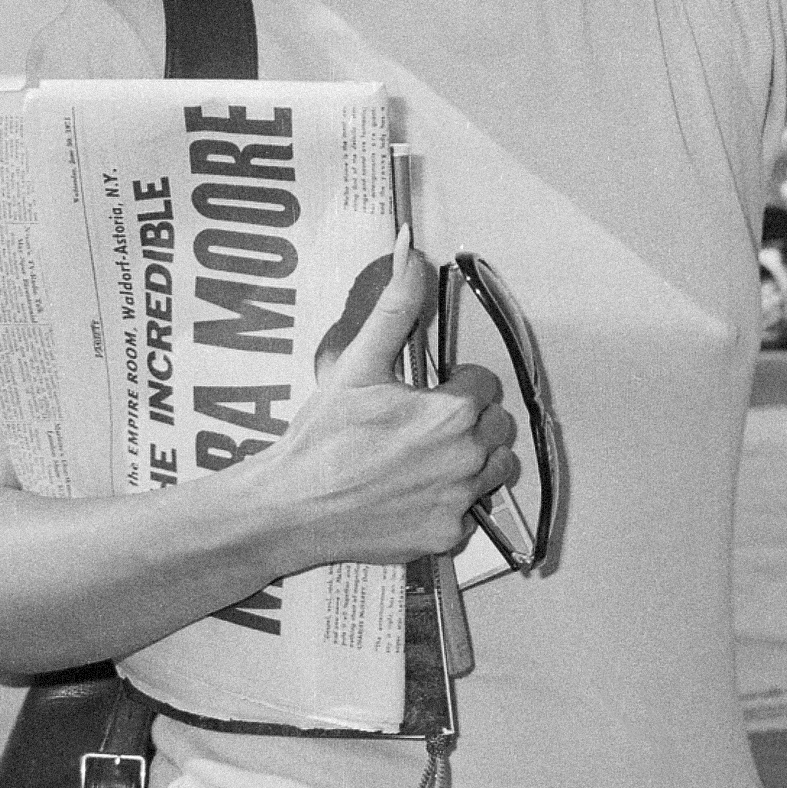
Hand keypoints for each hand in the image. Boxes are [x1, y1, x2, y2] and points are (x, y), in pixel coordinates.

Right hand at [269, 247, 517, 566]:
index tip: (420, 396)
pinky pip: (468, 514)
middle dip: (468, 421)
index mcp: (453, 410)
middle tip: (419, 428)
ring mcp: (460, 500)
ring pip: (495, 470)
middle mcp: (468, 456)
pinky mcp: (447, 536)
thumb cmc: (321, 437)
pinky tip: (408, 496)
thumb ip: (394, 306)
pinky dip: (446, 505)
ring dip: (471, 461)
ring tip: (420, 460)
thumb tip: (413, 251)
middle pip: (498, 426)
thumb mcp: (355, 364)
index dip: (453, 384)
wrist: (289, 507)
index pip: (484, 383)